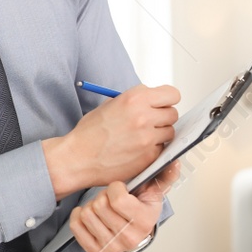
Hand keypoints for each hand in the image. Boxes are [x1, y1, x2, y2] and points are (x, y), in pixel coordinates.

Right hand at [42, 84, 179, 198]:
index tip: (162, 105)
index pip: (172, 94)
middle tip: (150, 122)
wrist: (78, 157)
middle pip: (173, 113)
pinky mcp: (148, 156)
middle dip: (163, 117)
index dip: (167, 100)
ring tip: (142, 137)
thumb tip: (151, 99)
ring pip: (170, 132)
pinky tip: (137, 150)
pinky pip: (161, 149)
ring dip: (160, 134)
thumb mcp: (110, 105)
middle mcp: (144, 116)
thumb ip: (134, 100)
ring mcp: (147, 138)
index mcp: (135, 98)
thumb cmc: (89, 133)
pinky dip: (152, 149)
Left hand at [68, 160, 178, 251]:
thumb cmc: (141, 207)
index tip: (120, 189)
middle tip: (110, 200)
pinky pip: (76, 226)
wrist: (134, 230)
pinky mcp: (96, 251)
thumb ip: (164, 175)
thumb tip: (174, 163)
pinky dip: (79, 217)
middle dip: (103, 196)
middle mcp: (129, 238)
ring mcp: (112, 247)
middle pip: (99, 206)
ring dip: (91, 206)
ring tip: (103, 208)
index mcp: (145, 221)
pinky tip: (91, 216)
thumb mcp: (154, 191)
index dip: (115, 188)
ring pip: (86, 214)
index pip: (117, 199)